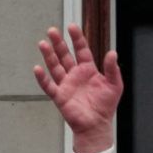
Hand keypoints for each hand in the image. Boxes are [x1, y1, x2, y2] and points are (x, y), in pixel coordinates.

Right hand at [33, 24, 122, 152]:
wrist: (97, 125)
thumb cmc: (106, 106)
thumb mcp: (114, 85)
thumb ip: (113, 69)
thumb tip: (112, 53)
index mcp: (88, 70)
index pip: (81, 50)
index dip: (77, 39)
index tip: (72, 27)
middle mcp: (75, 75)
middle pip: (64, 55)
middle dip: (58, 43)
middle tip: (52, 31)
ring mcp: (66, 84)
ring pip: (54, 67)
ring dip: (48, 56)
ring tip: (43, 43)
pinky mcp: (59, 96)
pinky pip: (48, 86)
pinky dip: (42, 78)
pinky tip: (38, 68)